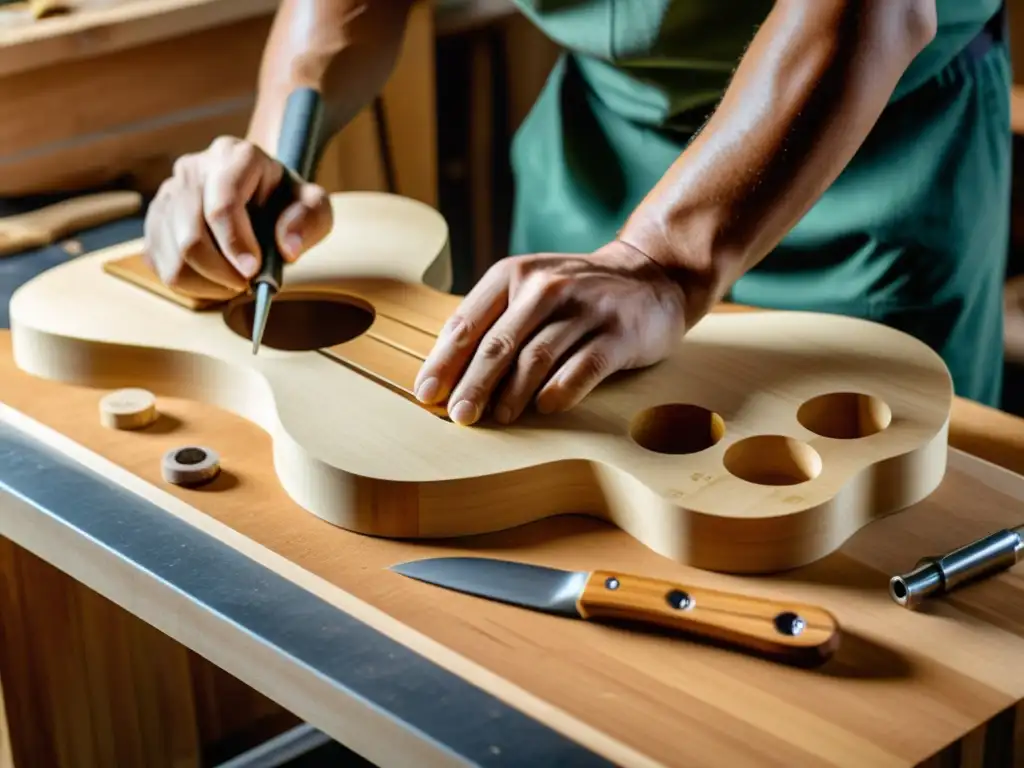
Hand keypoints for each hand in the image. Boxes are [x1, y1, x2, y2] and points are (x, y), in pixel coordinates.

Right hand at [143, 136, 332, 300]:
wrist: (258, 192)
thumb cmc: (287, 201)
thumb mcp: (314, 206)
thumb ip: (309, 220)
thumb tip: (287, 247)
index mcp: (234, 156)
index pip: (223, 204)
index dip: (235, 244)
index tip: (253, 271)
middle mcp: (193, 169)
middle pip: (191, 235)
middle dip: (220, 271)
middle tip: (245, 284)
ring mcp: (168, 193)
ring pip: (173, 254)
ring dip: (206, 282)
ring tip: (233, 282)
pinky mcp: (155, 219)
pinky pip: (160, 263)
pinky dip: (188, 283)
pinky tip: (214, 280)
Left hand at [413, 240, 688, 425]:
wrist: (652, 275)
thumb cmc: (575, 295)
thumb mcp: (529, 291)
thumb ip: (494, 322)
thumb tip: (449, 376)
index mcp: (513, 275)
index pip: (468, 322)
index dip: (444, 361)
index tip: (427, 393)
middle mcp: (546, 286)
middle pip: (498, 343)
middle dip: (473, 384)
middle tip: (459, 416)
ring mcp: (584, 308)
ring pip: (537, 356)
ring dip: (513, 393)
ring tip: (499, 418)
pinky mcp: (618, 332)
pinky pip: (583, 367)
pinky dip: (561, 391)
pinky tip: (546, 409)